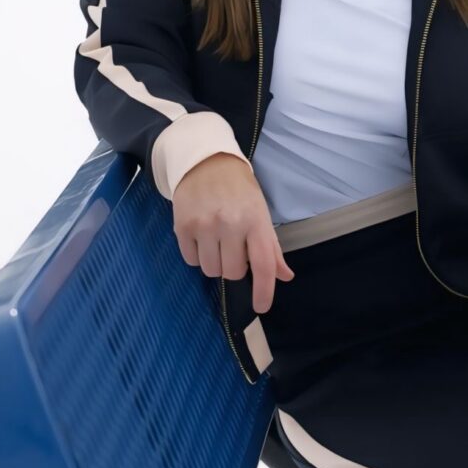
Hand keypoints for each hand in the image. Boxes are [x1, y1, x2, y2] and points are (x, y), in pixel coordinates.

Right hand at [172, 153, 294, 313]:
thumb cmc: (239, 190)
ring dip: (215, 262)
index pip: (263, 265)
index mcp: (255, 221)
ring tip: (217, 240)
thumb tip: (284, 276)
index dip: (263, 291)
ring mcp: (204, 225)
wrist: (206, 161)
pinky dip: (197, 255)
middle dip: (235, 267)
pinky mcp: (182, 226)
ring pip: (210, 270)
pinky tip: (201, 236)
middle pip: (232, 273)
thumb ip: (271, 247)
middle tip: (234, 247)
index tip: (260, 306)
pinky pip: (190, 260)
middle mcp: (230, 224)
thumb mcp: (261, 213)